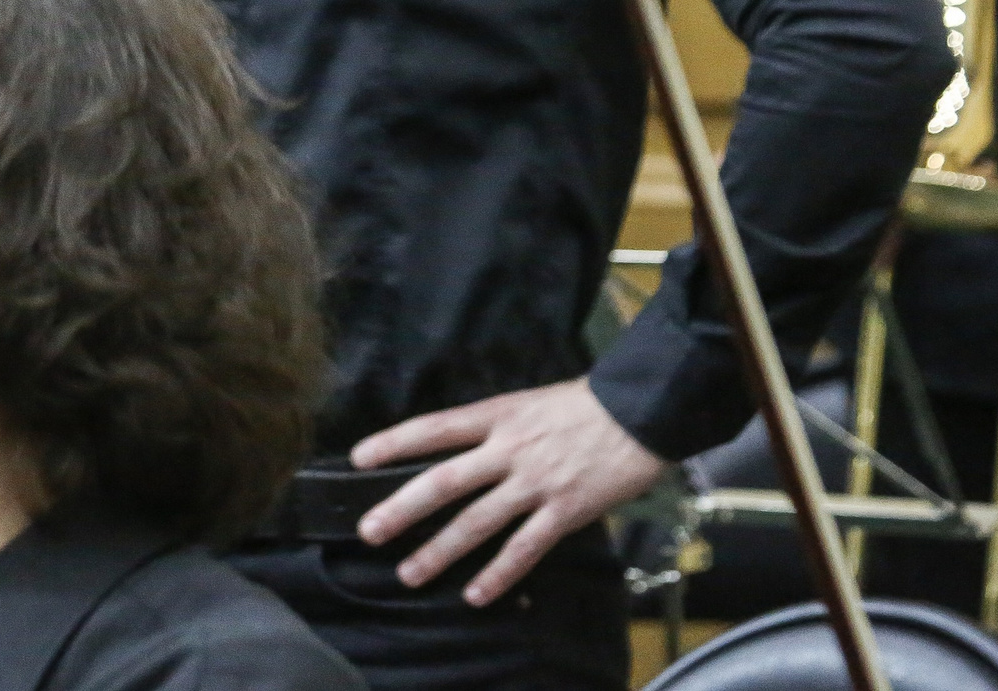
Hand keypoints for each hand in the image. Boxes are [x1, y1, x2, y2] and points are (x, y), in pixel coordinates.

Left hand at [350, 378, 665, 605]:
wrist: (639, 411)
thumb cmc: (582, 406)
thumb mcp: (527, 403)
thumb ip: (493, 428)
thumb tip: (457, 449)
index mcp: (496, 416)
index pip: (434, 428)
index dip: (393, 442)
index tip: (358, 459)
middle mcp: (508, 449)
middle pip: (444, 481)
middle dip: (402, 508)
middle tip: (368, 531)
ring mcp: (535, 482)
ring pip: (477, 521)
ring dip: (440, 550)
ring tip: (409, 573)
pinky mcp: (565, 510)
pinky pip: (525, 548)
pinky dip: (499, 573)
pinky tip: (476, 594)